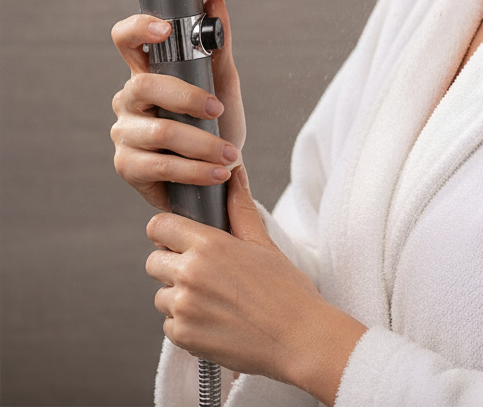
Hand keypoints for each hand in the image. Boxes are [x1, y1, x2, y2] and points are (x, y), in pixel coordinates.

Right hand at [111, 0, 245, 210]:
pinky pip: (161, 164)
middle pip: (145, 85)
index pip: (127, 40)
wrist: (218, 169)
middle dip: (187, 97)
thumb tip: (215, 3)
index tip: (165, 29)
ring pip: (159, 130)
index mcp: (149, 71)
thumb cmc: (216, 121)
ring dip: (201, 143)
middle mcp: (130, 98)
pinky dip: (195, 170)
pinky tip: (216, 172)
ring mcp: (125, 132)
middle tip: (218, 109)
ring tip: (229, 153)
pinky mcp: (128, 165)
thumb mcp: (222, 83)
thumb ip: (218, 46)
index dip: (138, 29)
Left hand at [146, 167, 366, 400]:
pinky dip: (186, 323)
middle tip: (205, 272)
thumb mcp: (263, 243)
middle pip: (153, 262)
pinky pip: (169, 324)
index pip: (159, 227)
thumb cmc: (286, 289)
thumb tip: (235, 174)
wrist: (298, 338)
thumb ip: (240, 208)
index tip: (181, 238)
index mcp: (208, 246)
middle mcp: (189, 275)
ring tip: (216, 299)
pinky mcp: (182, 337)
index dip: (168, 230)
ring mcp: (182, 309)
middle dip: (172, 264)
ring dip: (179, 296)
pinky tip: (217, 320)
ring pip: (161, 295)